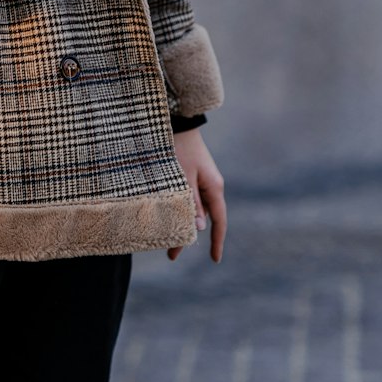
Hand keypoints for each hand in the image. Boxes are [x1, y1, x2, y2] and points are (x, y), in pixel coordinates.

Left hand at [168, 129, 225, 262]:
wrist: (178, 123)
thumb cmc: (180, 148)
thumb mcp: (183, 177)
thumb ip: (191, 202)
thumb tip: (199, 228)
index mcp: (214, 188)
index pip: (219, 222)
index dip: (216, 242)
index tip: (214, 259)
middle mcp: (211, 187)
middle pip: (202, 218)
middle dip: (188, 237)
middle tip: (171, 255)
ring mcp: (202, 181)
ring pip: (193, 209)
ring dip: (181, 222)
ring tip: (162, 239)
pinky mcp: (192, 176)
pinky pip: (188, 199)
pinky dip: (179, 209)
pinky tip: (165, 217)